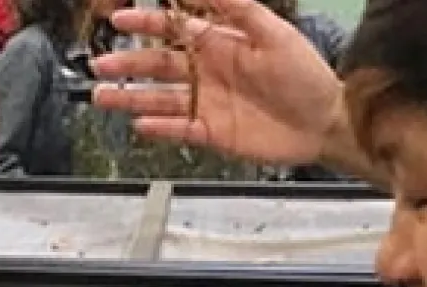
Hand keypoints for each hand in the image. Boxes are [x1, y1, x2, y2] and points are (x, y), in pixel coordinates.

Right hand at [89, 0, 341, 164]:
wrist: (325, 122)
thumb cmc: (305, 75)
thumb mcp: (274, 32)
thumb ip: (238, 7)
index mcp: (220, 44)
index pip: (174, 31)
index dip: (146, 25)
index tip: (120, 20)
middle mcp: (207, 72)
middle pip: (158, 66)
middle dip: (127, 64)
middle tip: (100, 65)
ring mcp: (207, 104)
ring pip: (160, 99)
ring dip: (131, 97)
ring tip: (103, 96)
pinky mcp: (214, 133)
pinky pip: (179, 130)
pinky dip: (159, 128)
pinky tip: (139, 124)